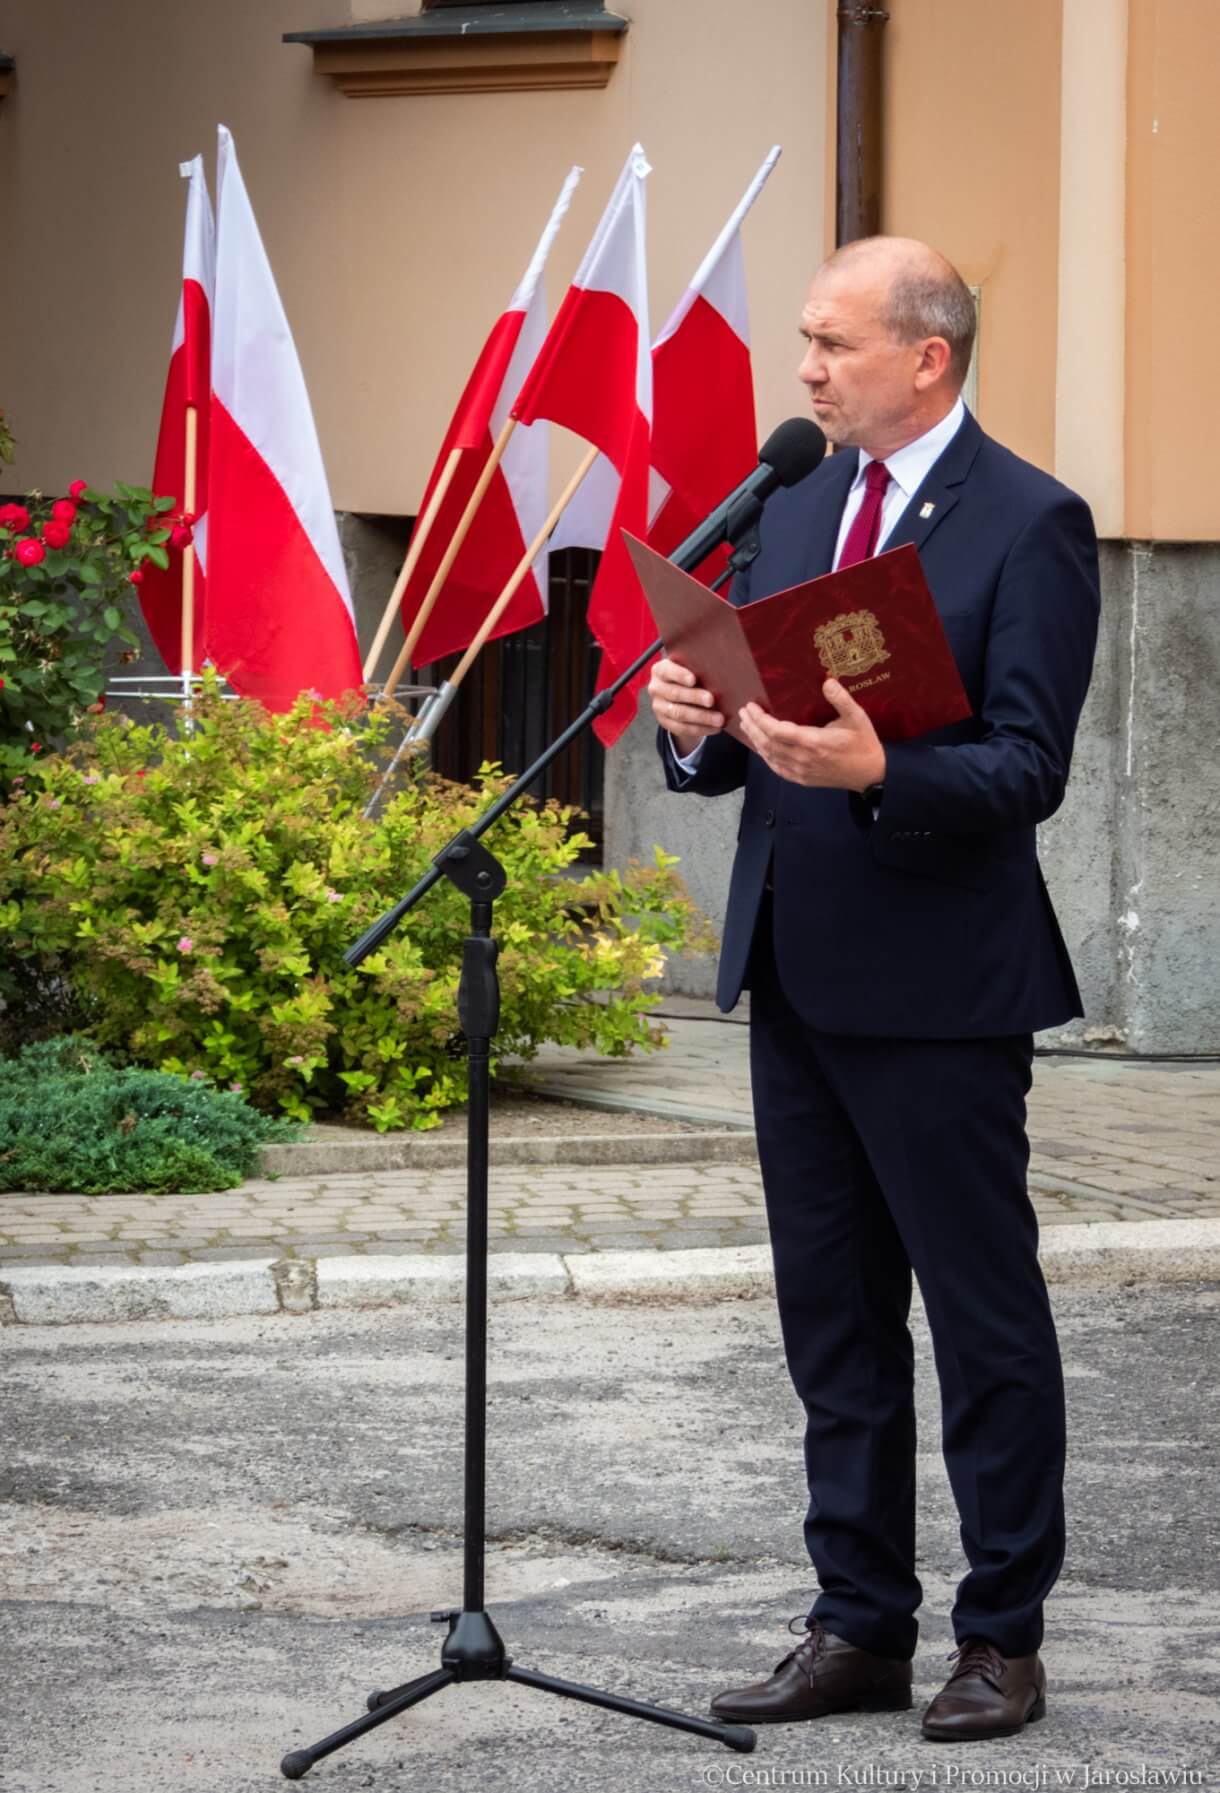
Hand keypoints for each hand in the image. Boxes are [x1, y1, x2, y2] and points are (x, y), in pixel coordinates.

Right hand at [648, 657, 724, 756]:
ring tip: (719, 719)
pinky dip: (700, 729)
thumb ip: (698, 667)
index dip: (680, 675)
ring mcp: (658, 707)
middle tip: (711, 700)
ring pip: (679, 713)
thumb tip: (721, 670)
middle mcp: (656, 688)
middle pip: (674, 693)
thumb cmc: (691, 675)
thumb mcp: (691, 668)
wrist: (681, 694)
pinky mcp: (664, 722)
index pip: (667, 671)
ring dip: (701, 717)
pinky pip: (681, 728)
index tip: (693, 679)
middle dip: (694, 697)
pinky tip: (714, 728)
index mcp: (660, 670)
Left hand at [737, 679, 885, 790]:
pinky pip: (777, 768)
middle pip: (767, 743)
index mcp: (814, 742)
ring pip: (769, 756)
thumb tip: (827, 682)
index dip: (760, 720)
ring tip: (746, 726)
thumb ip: (841, 699)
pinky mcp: (802, 779)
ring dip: (755, 740)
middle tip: (744, 713)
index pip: (776, 731)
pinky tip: (760, 747)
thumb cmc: (863, 743)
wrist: (870, 774)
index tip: (751, 707)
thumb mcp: (858, 717)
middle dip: (752, 727)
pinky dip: (765, 756)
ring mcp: (801, 771)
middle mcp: (803, 758)